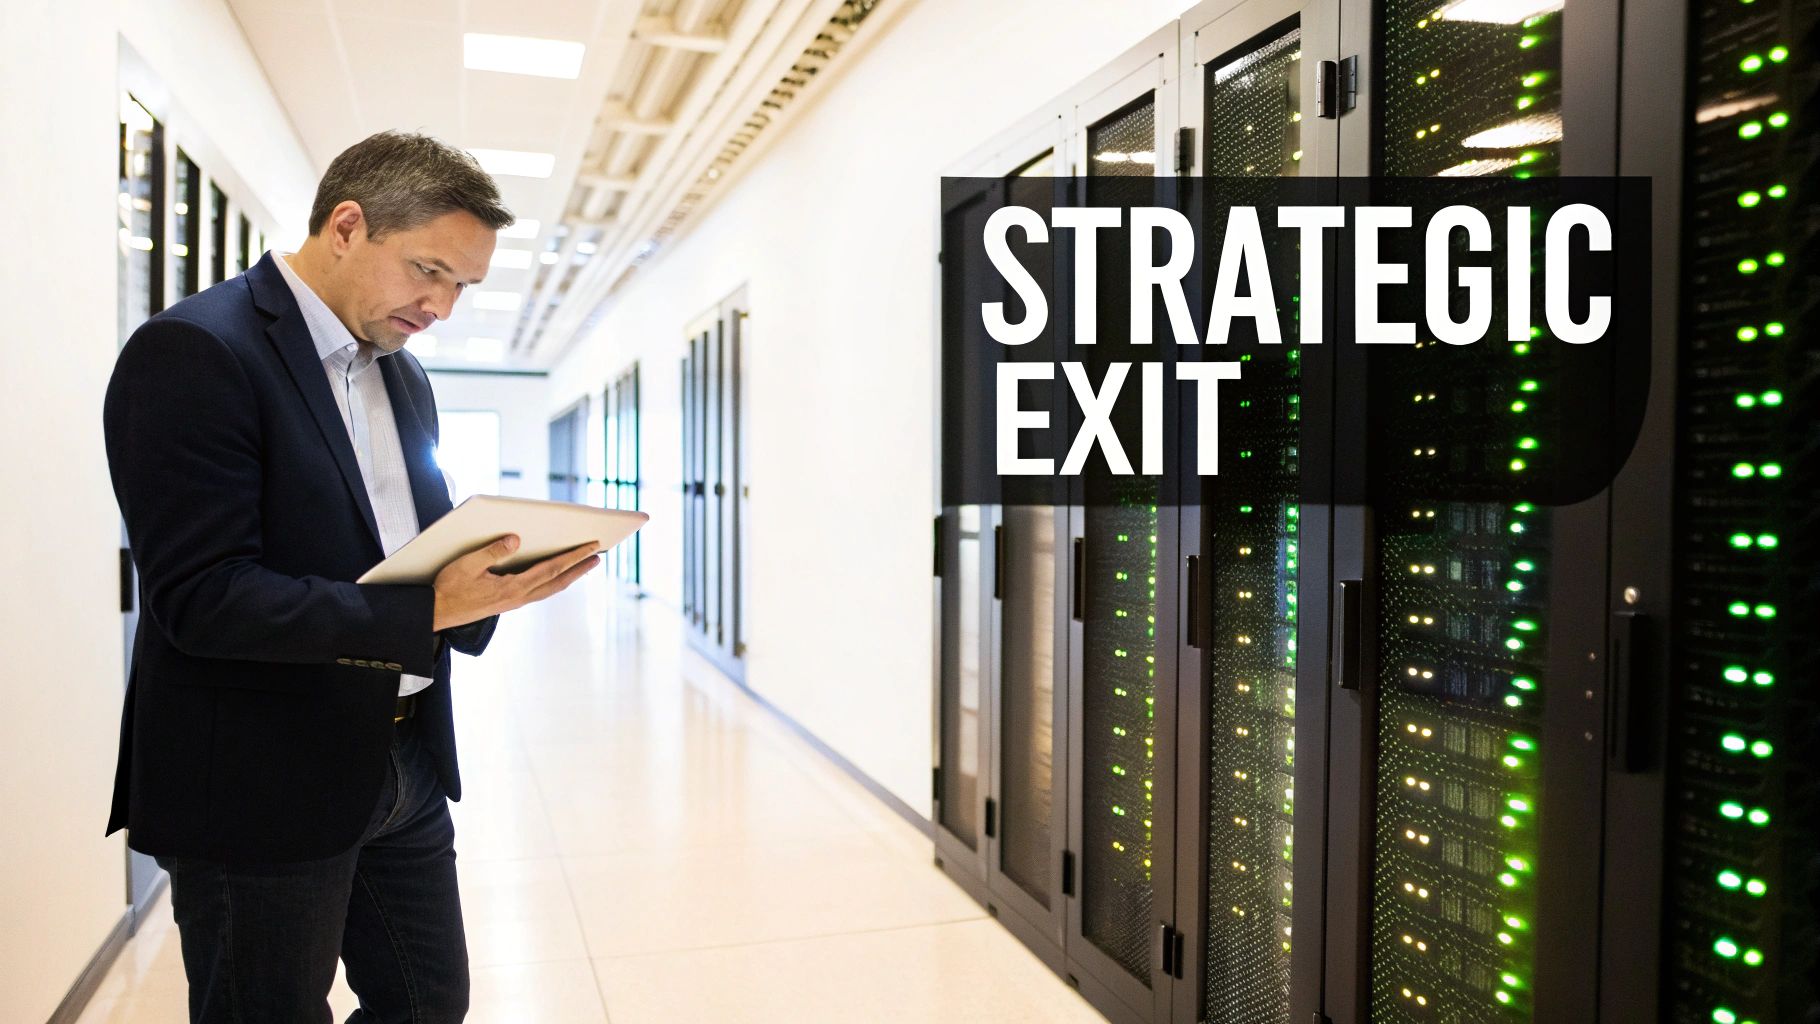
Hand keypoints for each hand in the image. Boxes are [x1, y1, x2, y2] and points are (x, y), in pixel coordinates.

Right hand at [431, 534, 600, 630]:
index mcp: (512, 588)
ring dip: (569, 576)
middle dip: (579, 568)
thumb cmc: (448, 587)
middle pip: (557, 581)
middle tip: (599, 555)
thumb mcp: (467, 564)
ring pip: (549, 588)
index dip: (574, 558)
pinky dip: (553, 581)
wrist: (436, 614)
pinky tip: (555, 575)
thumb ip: (492, 551)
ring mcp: (514, 602)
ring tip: (584, 564)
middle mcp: (518, 597)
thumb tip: (515, 539)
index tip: (592, 548)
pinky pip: (539, 591)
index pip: (551, 569)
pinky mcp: (508, 603)